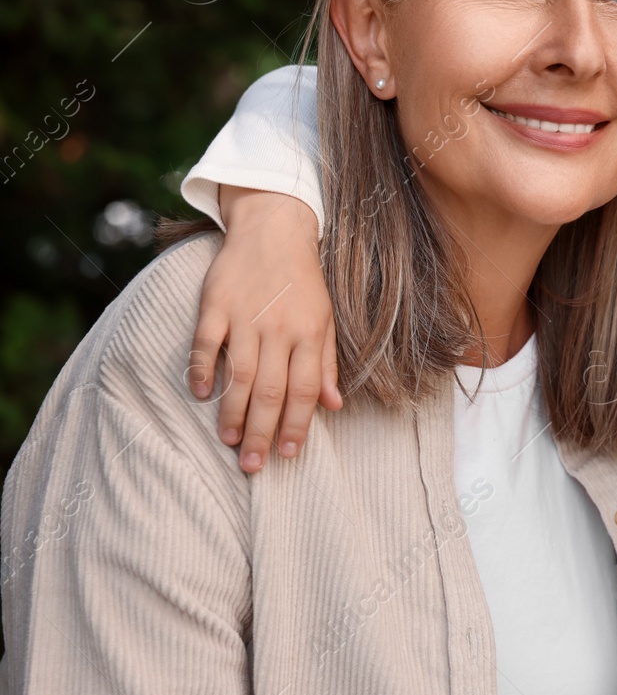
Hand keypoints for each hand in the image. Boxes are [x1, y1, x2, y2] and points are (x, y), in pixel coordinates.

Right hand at [189, 186, 338, 472]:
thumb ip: (326, 363)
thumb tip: (335, 406)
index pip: (305, 389)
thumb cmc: (302, 281)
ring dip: (232, 412)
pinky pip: (206, 342)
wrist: (274, 228)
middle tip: (252, 465)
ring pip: (239, 373)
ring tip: (229, 442)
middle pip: (270, 390)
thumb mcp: (324, 318)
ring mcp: (245, 316)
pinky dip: (202, 369)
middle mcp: (278, 329)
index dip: (298, 425)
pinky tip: (201, 394)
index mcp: (309, 333)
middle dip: (262, 432)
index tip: (289, 455)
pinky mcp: (216, 303)